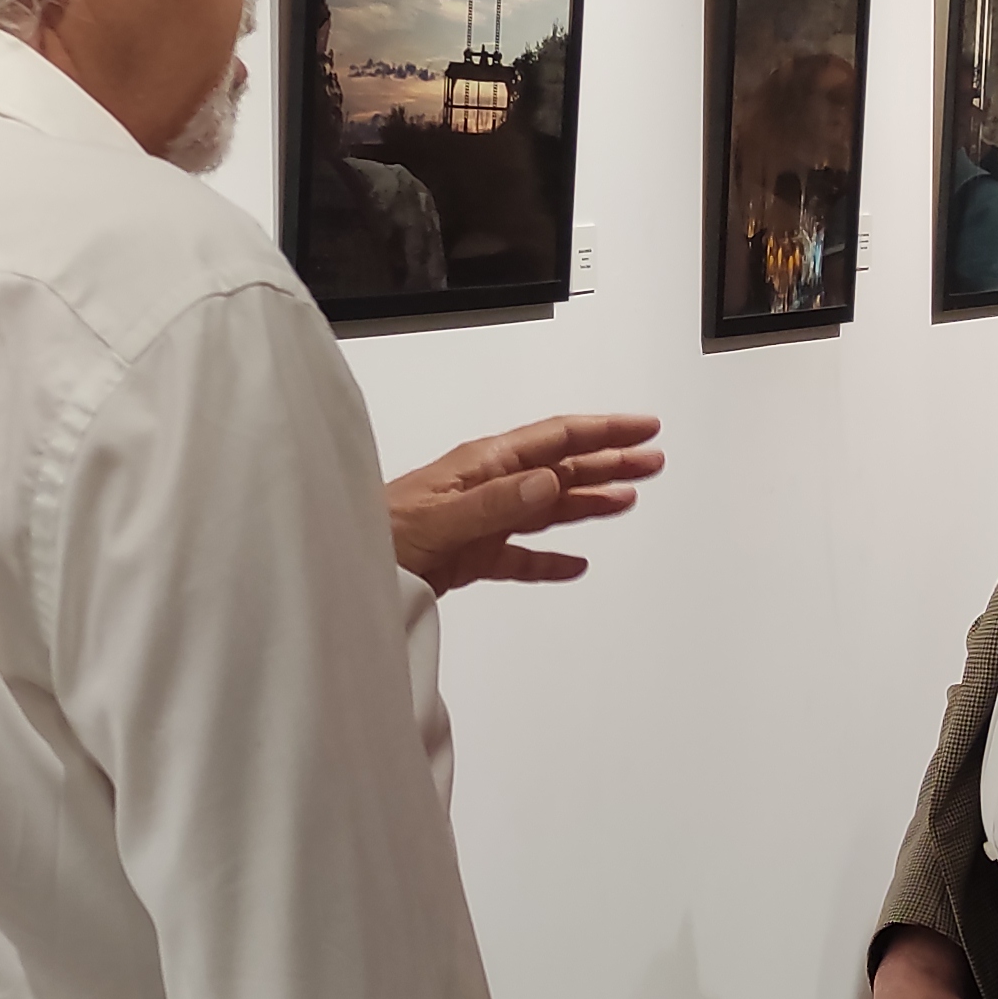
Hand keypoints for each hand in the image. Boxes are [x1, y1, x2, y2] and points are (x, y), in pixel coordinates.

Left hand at [389, 413, 664, 592]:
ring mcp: (483, 522)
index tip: (643, 427)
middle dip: (608, 460)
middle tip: (653, 460)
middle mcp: (489, 487)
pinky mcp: (472, 556)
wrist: (344, 570)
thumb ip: (497, 503)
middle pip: (561, 468)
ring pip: (549, 507)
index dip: (602, 431)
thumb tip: (551, 483)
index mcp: (484, 466)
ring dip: (590, 501)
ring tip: (629, 497)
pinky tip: (576, 563)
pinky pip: (522, 556)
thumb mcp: (440, 518)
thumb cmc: (377, 534)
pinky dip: (551, 559)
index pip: (555, 439)